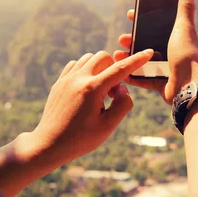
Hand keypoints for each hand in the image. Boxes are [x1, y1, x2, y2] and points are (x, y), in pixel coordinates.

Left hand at [17, 49, 153, 165]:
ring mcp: (66, 79)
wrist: (49, 144)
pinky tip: (87, 88)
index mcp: (93, 89)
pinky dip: (86, 70)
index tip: (149, 52)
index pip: (120, 69)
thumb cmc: (81, 139)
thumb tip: (123, 88)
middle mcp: (78, 79)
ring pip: (89, 58)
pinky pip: (76, 64)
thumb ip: (123, 105)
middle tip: (113, 93)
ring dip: (100, 68)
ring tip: (100, 91)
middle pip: (104, 57)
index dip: (137, 60)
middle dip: (114, 69)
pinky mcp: (59, 82)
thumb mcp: (108, 126)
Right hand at [114, 0, 197, 103]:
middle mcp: (173, 53)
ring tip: (117, 55)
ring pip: (143, 61)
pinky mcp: (161, 84)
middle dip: (132, 40)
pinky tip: (120, 71)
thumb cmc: (188, 55)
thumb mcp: (184, 28)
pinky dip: (131, 75)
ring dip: (129, 57)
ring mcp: (166, 69)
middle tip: (122, 38)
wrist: (189, 87)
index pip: (158, 25)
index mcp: (178, 39)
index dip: (144, 19)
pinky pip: (142, 79)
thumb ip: (185, 8)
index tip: (131, 14)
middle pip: (148, 43)